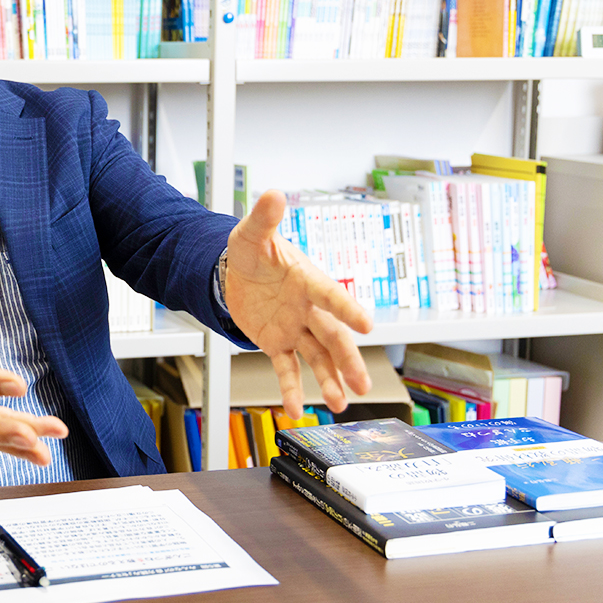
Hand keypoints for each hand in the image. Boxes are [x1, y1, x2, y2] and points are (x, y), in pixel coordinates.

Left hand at [224, 190, 373, 419]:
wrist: (234, 271)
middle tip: (364, 383)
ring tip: (340, 403)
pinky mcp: (276, 342)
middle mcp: (307, 307)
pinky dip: (291, 388)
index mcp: (306, 280)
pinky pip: (286, 368)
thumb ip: (264, 218)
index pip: (329, 295)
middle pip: (332, 336)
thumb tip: (273, 194)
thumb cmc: (252, 251)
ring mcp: (294, 327)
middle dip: (348, 360)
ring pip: (317, 356)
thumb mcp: (252, 234)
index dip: (347, 309)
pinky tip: (296, 408)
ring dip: (329, 380)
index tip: (368, 324)